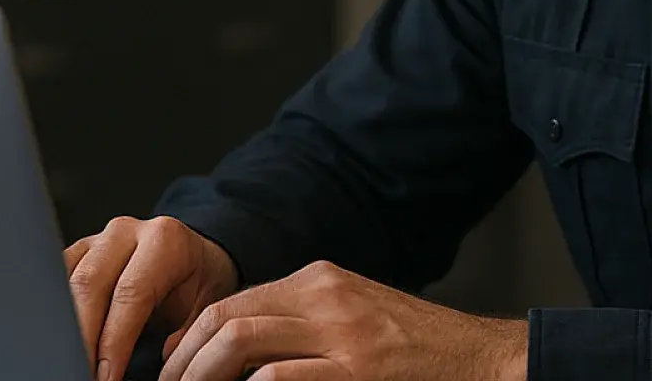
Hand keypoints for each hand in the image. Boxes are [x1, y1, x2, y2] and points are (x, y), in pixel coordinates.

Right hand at [66, 216, 240, 380]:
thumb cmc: (200, 282)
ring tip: (69, 358)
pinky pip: (57, 276)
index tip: (106, 376)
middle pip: (89, 284)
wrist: (195, 256)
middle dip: (82, 336)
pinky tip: (59, 336)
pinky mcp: (79, 251)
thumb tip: (165, 359)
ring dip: (63, 324)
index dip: (113, 340)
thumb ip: (186, 331)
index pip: (130, 293)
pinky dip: (55, 309)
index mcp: (164, 241)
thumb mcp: (207, 306)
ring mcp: (99, 239)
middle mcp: (127, 233)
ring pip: (65, 279)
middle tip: (83, 372)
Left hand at [159, 260, 526, 380]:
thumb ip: (302, 324)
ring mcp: (342, 335)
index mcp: (320, 281)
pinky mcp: (357, 372)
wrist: (480, 360)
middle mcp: (326, 299)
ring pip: (242, 342)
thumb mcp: (354, 318)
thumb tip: (237, 353)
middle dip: (185, 362)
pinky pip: (278, 378)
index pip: (231, 302)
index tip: (171, 369)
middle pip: (226, 319)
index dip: (189, 340)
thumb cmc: (416, 351)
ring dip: (203, 377)